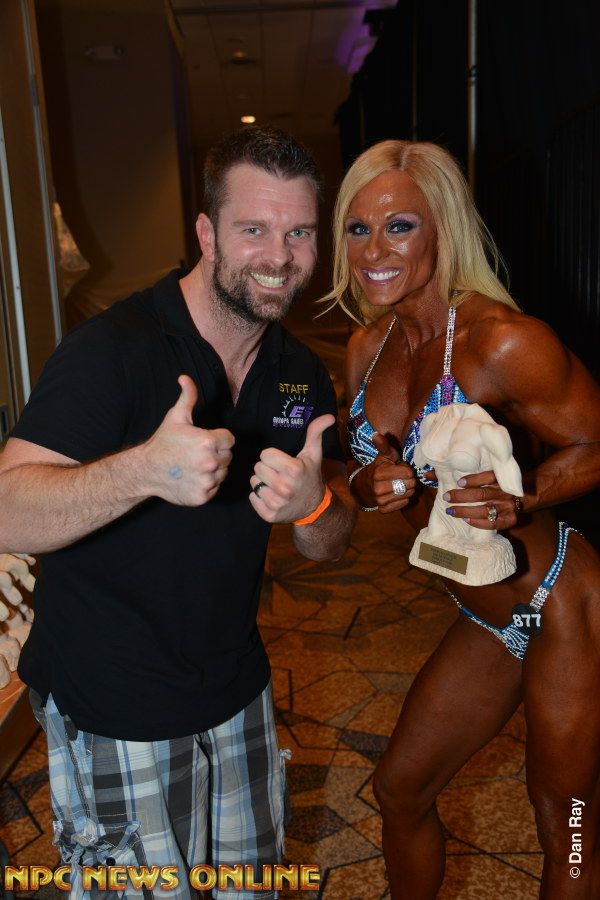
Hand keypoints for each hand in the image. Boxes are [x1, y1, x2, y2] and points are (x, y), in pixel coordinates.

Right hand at [143, 375, 233, 505]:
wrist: (147, 470)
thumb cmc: (163, 442)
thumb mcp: (176, 417)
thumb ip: (187, 397)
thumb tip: (185, 377)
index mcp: (208, 442)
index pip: (229, 439)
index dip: (217, 438)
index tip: (203, 440)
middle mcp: (210, 462)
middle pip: (228, 456)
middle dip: (216, 453)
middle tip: (196, 453)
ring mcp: (207, 481)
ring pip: (223, 473)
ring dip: (213, 469)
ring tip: (194, 465)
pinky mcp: (203, 496)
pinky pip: (215, 488)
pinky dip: (207, 484)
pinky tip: (192, 477)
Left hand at [250, 414, 333, 522]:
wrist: (314, 507)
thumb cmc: (310, 476)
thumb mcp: (313, 454)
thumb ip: (316, 432)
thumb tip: (329, 416)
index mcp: (293, 470)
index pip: (265, 454)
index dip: (273, 457)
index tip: (283, 462)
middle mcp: (284, 487)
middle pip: (257, 468)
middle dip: (267, 469)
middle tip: (279, 474)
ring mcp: (276, 503)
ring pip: (254, 482)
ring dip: (262, 483)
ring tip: (275, 485)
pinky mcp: (269, 515)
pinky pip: (252, 497)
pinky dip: (259, 497)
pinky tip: (272, 496)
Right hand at [352, 432, 415, 512]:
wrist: (365, 487)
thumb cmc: (379, 468)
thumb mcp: (383, 456)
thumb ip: (383, 445)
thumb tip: (376, 434)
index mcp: (379, 474)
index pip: (408, 473)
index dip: (407, 470)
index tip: (401, 468)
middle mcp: (378, 488)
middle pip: (409, 484)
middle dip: (409, 480)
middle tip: (401, 477)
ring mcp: (380, 500)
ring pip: (408, 494)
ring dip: (408, 489)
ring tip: (400, 484)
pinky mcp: (383, 509)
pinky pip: (403, 504)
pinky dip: (404, 498)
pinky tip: (398, 493)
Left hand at [442, 470, 521, 528]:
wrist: (522, 497)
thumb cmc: (493, 485)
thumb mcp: (481, 475)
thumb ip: (455, 473)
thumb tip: (427, 473)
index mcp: (500, 477)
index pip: (489, 476)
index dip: (474, 479)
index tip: (459, 482)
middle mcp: (505, 491)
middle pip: (483, 493)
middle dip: (462, 496)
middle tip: (447, 497)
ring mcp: (509, 506)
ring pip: (485, 509)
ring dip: (466, 511)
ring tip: (451, 510)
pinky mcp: (510, 519)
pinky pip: (493, 523)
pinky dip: (479, 522)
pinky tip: (466, 520)